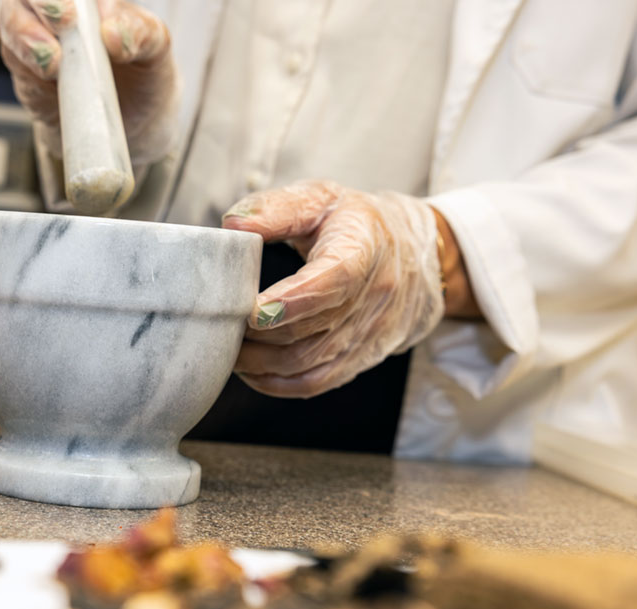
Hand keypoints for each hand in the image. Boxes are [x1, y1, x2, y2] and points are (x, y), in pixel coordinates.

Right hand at [0, 0, 177, 162]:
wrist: (134, 121)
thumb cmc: (144, 72)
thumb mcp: (156, 49)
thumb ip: (141, 32)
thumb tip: (111, 34)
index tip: (72, 12)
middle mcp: (55, 8)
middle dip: (41, 3)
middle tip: (63, 22)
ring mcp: (36, 38)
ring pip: (12, 23)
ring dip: (27, 38)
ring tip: (53, 62)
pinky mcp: (27, 74)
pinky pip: (16, 64)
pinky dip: (29, 69)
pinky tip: (48, 76)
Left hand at [222, 181, 446, 398]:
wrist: (417, 254)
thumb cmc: (358, 223)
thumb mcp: (322, 199)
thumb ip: (277, 209)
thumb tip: (233, 225)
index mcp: (363, 248)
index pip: (334, 279)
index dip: (293, 300)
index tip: (253, 310)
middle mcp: (374, 296)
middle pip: (311, 329)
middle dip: (259, 335)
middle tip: (220, 325)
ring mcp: (371, 332)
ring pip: (309, 362)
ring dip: (262, 362)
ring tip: (228, 348)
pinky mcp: (364, 357)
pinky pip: (318, 381)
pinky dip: (279, 383)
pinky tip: (252, 371)